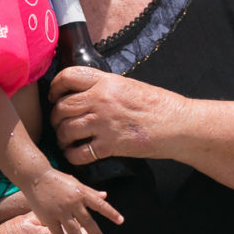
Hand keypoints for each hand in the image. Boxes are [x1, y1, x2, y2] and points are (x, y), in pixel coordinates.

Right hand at [23, 166, 122, 233]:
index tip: (120, 221)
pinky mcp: (48, 217)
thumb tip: (105, 196)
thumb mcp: (76, 182)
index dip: (111, 212)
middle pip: (88, 222)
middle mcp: (72, 202)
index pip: (100, 204)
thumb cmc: (58, 179)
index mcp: (81, 193)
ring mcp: (60, 211)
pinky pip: (57, 233)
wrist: (36, 176)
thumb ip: (90, 192)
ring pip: (73, 230)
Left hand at [49, 65, 183, 168]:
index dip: (55, 87)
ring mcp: (104, 123)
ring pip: (66, 130)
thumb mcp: (129, 86)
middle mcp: (101, 100)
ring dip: (62, 138)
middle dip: (56, 118)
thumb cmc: (158, 105)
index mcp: (106, 81)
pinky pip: (78, 153)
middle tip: (59, 124)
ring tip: (66, 141)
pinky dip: (72, 156)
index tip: (55, 97)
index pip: (68, 77)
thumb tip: (87, 92)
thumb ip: (106, 87)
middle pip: (62, 107)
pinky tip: (75, 155)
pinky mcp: (110, 145)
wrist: (178, 124)